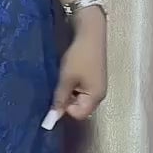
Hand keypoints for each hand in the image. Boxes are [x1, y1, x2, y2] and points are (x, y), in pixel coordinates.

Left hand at [44, 10, 107, 125]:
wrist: (91, 33)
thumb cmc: (79, 56)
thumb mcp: (66, 78)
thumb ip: (60, 99)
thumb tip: (53, 118)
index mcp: (95, 97)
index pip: (78, 115)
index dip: (66, 108)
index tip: (59, 94)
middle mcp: (99, 95)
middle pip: (79, 108)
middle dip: (67, 101)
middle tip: (61, 85)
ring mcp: (97, 87)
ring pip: (79, 99)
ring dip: (69, 92)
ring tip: (65, 77)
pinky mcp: (94, 79)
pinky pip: (81, 90)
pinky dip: (73, 86)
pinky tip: (69, 74)